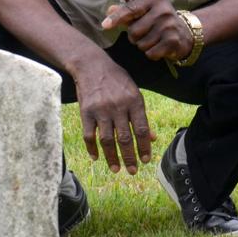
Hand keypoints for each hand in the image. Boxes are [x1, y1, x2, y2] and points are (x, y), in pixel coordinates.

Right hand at [73, 54, 154, 174]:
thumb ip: (142, 116)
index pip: (141, 130)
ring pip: (107, 140)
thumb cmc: (117, 80)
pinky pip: (89, 135)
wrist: (92, 65)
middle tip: (133, 170)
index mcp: (134, 101)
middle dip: (129, 157)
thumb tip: (152, 138)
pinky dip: (92, 148)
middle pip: (125, 138)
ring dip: (112, 157)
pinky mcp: (85, 112)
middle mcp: (118, 107)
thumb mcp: (134, 93)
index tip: (146, 160)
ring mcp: (100, 110)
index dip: (144, 147)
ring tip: (116, 169)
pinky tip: (96, 157)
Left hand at [100, 0, 193, 61]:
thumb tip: (109, 10)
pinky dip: (152, 53)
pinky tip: (159, 47)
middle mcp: (164, 10)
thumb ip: (127, 11)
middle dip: (135, 36)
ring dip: (144, 45)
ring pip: (141, 44)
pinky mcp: (173, 41)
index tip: (105, 25)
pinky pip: (150, 53)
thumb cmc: (158, 21)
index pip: (131, 9)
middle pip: (134, 31)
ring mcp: (169, 26)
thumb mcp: (145, 11)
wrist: (184, 33)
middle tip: (146, 32)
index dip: (117, 18)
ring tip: (154, 39)